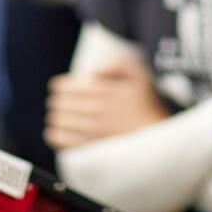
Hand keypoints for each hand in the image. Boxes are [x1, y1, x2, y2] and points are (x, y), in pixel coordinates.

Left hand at [45, 55, 170, 150]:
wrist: (156, 138)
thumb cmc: (146, 104)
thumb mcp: (139, 74)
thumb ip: (116, 63)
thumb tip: (92, 71)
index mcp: (102, 90)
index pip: (64, 87)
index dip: (60, 86)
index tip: (62, 89)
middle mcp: (95, 110)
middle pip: (59, 103)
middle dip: (57, 102)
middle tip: (62, 103)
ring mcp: (91, 130)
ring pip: (58, 121)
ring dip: (56, 117)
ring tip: (60, 117)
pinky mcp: (89, 148)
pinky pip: (60, 140)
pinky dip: (55, 134)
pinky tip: (60, 131)